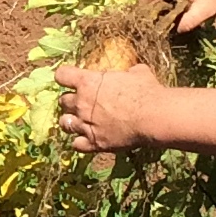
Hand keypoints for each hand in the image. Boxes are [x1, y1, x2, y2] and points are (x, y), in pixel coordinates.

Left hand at [55, 60, 170, 157]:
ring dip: (70, 121)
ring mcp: (85, 125)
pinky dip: (80, 142)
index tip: (70, 79)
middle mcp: (81, 103)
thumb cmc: (146, 91)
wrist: (153, 117)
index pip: (61, 75)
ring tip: (80, 122)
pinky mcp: (93, 143)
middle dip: (70, 101)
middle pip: (62, 101)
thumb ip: (126, 73)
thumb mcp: (137, 73)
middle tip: (81, 102)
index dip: (64, 76)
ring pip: (64, 124)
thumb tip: (131, 72)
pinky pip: (76, 144)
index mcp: (87, 82)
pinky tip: (87, 139)